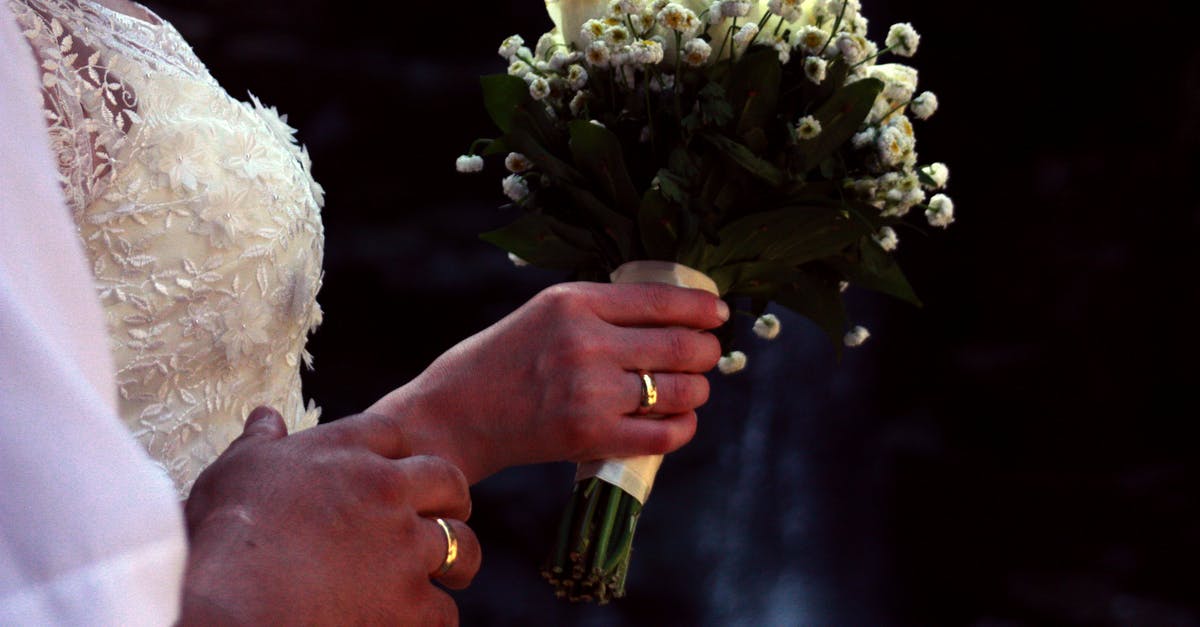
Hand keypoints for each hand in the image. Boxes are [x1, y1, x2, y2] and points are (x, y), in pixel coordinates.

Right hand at [180, 407, 480, 625]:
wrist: (227, 604)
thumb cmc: (220, 537)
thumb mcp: (236, 472)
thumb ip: (259, 441)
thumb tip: (266, 416)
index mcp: (344, 451)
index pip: (391, 434)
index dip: (395, 452)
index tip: (394, 469)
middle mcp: (385, 489)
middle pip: (446, 479)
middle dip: (450, 497)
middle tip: (446, 514)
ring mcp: (404, 545)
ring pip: (460, 544)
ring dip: (455, 558)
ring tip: (448, 572)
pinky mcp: (411, 601)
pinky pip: (444, 609)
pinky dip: (431, 618)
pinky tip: (414, 621)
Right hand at [369, 282, 727, 482]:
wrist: (457, 412)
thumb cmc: (506, 357)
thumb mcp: (548, 311)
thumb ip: (605, 308)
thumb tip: (678, 312)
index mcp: (575, 301)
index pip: (663, 299)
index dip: (703, 308)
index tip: (718, 313)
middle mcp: (585, 343)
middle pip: (682, 346)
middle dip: (708, 352)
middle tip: (708, 355)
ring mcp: (588, 393)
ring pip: (681, 390)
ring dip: (698, 390)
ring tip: (690, 389)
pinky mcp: (589, 437)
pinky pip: (664, 434)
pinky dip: (682, 427)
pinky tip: (677, 420)